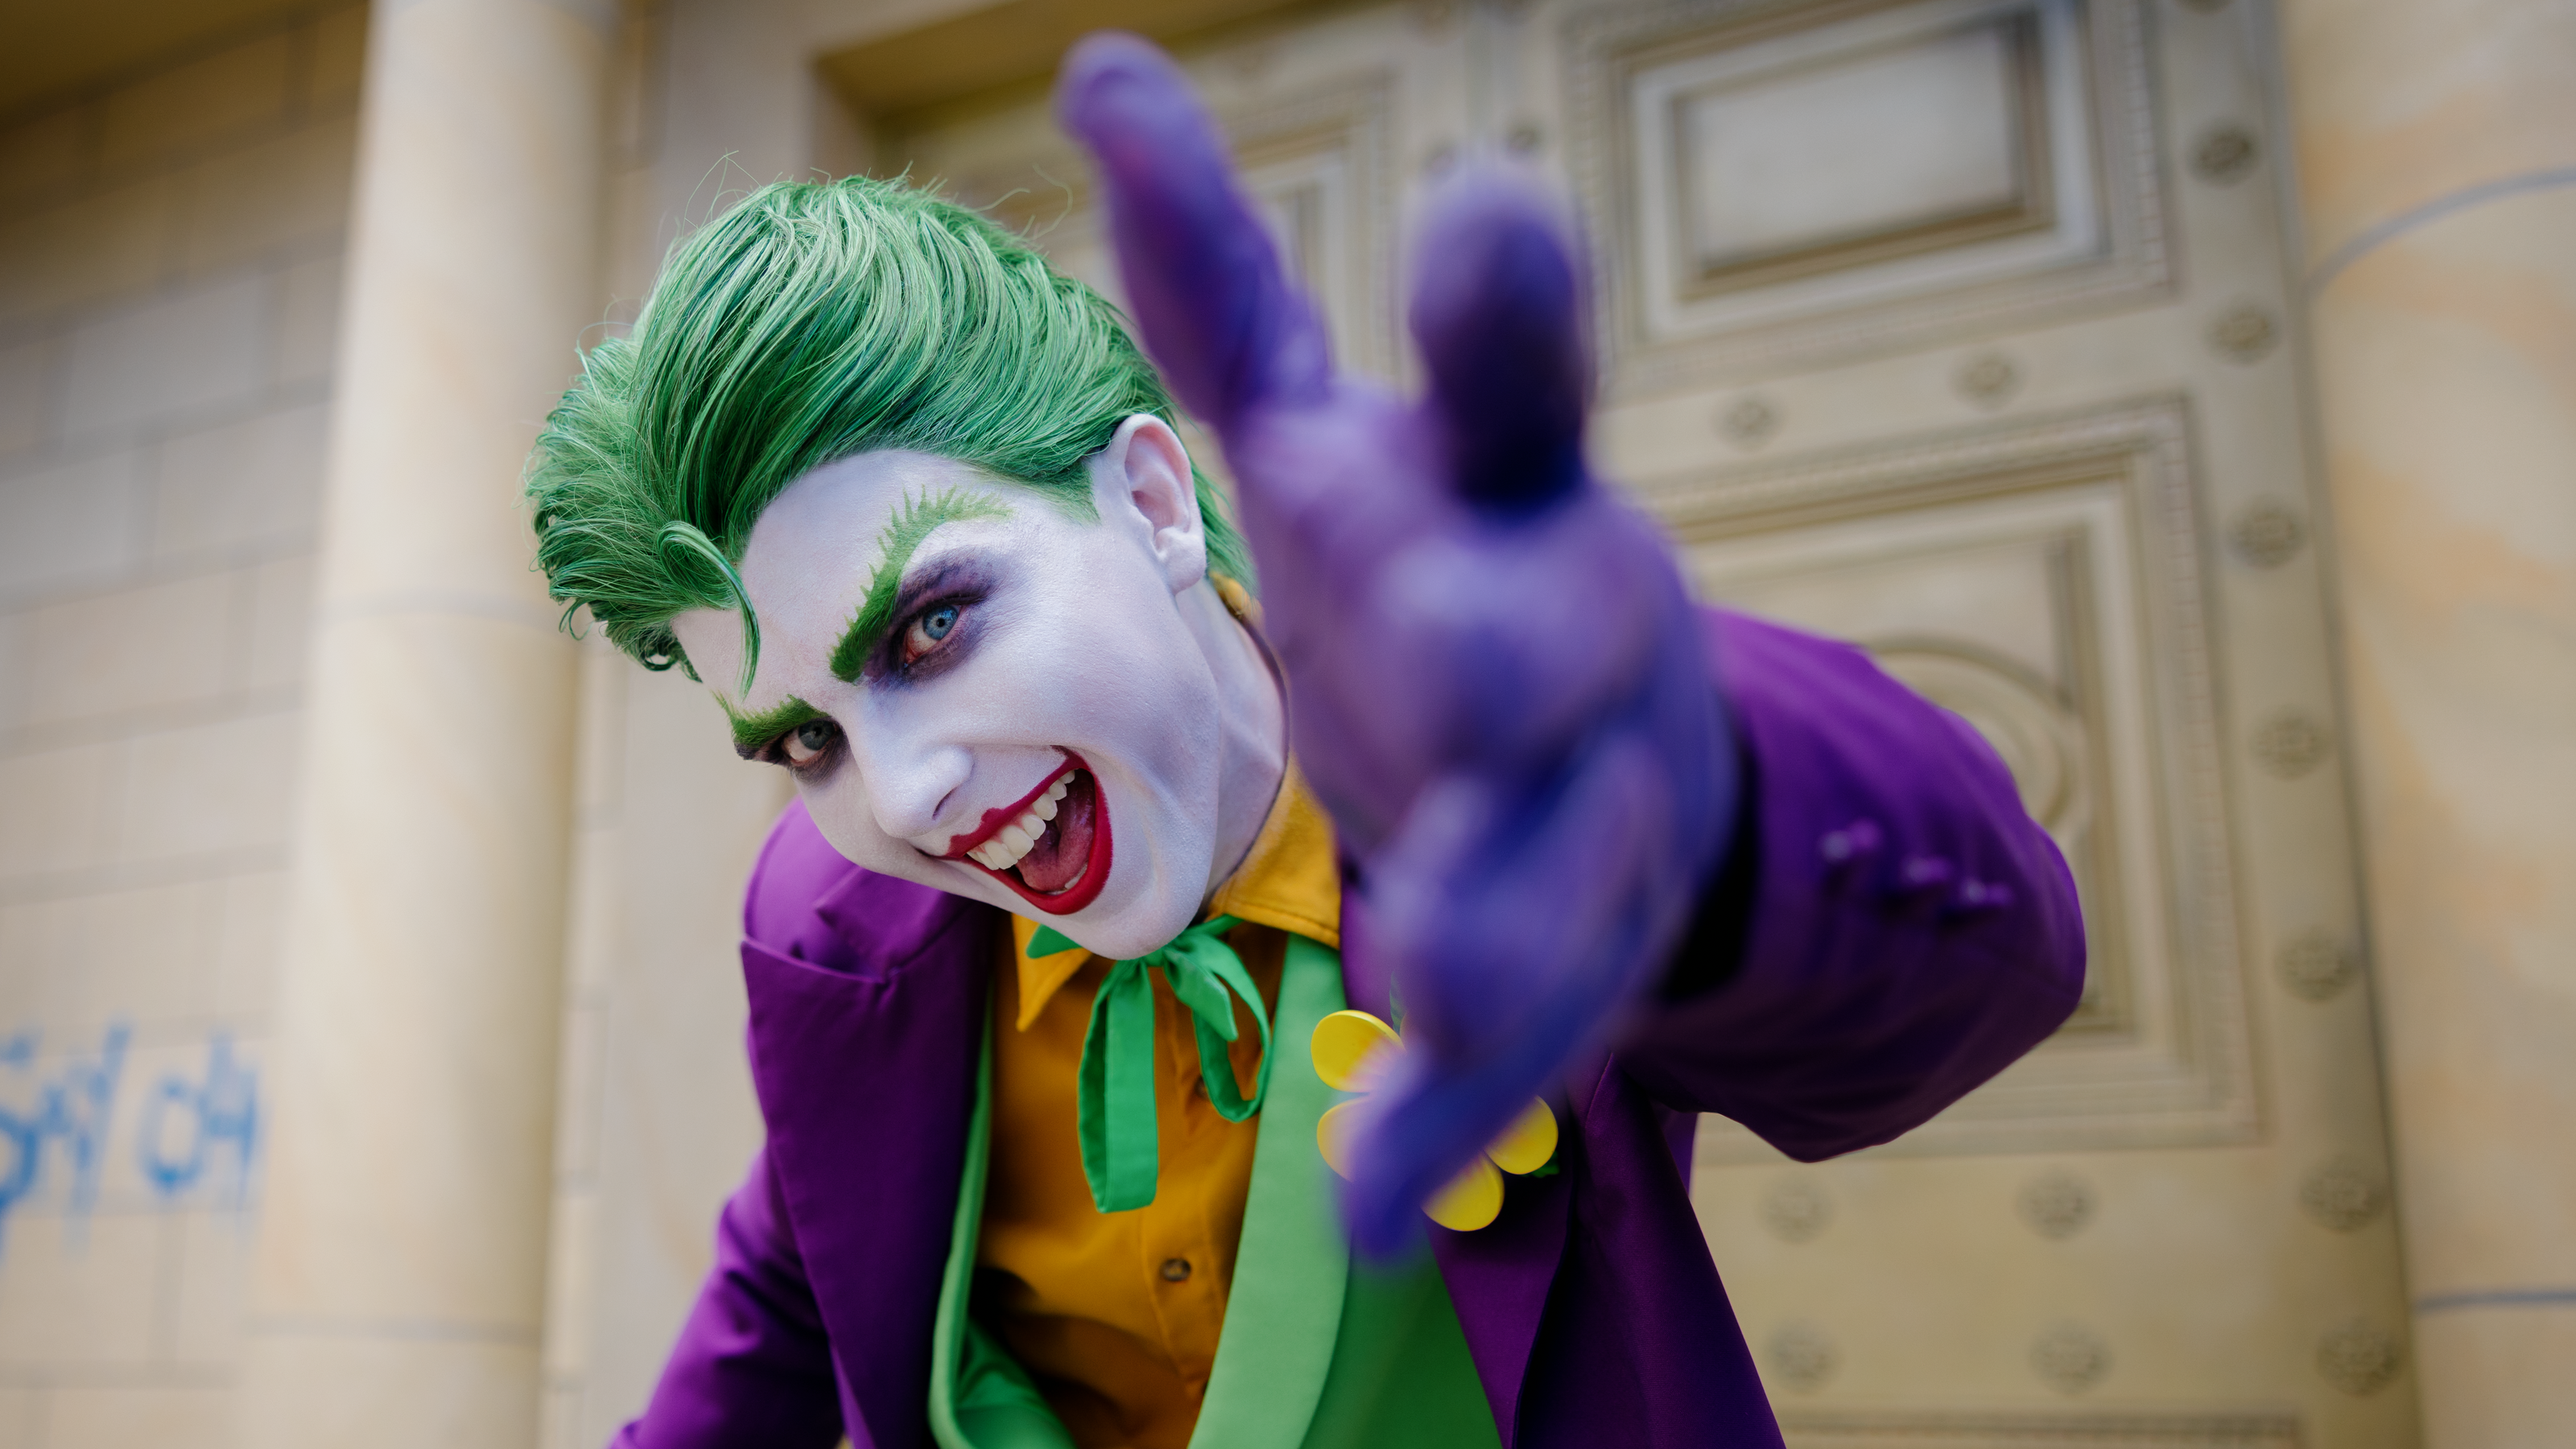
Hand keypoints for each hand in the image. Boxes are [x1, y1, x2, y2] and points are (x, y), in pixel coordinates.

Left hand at [1057, 34, 1735, 1254]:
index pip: (1519, 382)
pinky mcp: (1575, 949)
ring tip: (1429, 977)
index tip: (1479, 209)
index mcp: (1505, 483)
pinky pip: (1517, 1033)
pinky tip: (1369, 1205)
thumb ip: (1227, 284)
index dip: (1502, 308)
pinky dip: (1445, 1112)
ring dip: (1500, 913)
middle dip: (1515, 655)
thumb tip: (1100, 66)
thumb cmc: (1442, 563)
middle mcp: (1570, 627)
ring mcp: (1588, 799)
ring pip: (1561, 857)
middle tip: (1462, 670)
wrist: (1610, 752)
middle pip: (1557, 638)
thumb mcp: (1333, 428)